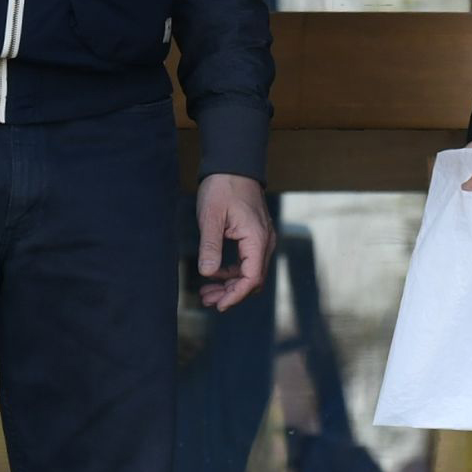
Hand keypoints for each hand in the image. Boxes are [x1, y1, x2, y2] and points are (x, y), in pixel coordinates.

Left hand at [196, 172, 272, 309]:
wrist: (234, 166)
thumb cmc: (222, 188)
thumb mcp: (211, 217)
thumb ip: (210, 246)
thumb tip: (208, 273)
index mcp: (256, 238)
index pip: (251, 278)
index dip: (236, 295)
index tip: (219, 306)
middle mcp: (264, 241)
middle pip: (253, 279)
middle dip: (231, 293)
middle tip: (207, 300)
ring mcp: (262, 239)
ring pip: (251, 272)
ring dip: (231, 285)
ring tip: (207, 293)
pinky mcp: (256, 236)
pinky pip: (248, 262)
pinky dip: (233, 272)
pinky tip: (215, 274)